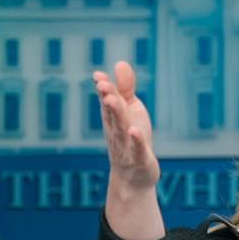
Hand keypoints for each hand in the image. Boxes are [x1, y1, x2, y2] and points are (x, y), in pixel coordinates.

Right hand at [93, 61, 158, 192]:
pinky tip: (135, 131)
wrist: (132, 177)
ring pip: (121, 129)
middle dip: (108, 98)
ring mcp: (127, 145)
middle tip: (103, 85)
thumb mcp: (130, 110)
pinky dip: (136, 141)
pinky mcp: (139, 159)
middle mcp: (117, 130)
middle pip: (113, 113)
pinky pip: (137, 149)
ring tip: (112, 100)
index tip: (99, 76)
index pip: (108, 100)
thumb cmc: (130, 138)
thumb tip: (120, 63)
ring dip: (117, 115)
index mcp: (114, 117)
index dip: (104, 89)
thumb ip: (125, 88)